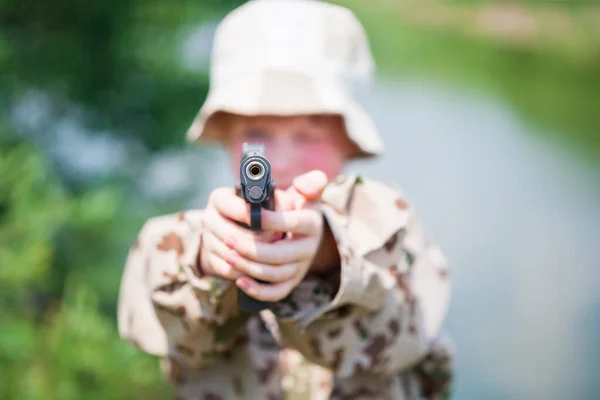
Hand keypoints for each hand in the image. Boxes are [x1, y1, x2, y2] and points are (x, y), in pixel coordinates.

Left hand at [200, 171, 328, 301]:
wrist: (300, 234)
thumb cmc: (295, 208)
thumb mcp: (305, 194)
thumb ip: (310, 183)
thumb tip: (304, 186)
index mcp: (312, 224)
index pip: (295, 223)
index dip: (272, 220)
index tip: (250, 214)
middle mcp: (308, 249)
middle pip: (281, 255)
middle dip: (252, 248)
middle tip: (228, 238)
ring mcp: (299, 268)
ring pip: (274, 274)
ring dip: (248, 267)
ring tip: (228, 255)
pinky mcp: (290, 283)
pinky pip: (275, 293)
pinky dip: (257, 290)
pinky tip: (239, 281)